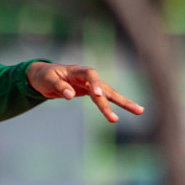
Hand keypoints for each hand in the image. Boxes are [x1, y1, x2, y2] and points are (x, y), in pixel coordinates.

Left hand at [27, 62, 143, 122]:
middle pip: (105, 87)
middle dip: (118, 99)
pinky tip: (124, 113)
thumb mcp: (47, 81)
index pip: (90, 74)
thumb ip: (59, 87)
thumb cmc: (45, 77)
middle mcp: (87, 77)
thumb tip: (70, 95)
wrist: (43, 77)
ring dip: (123, 103)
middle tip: (133, 109)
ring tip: (140, 111)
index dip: (95, 84)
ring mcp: (91, 85)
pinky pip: (104, 100)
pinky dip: (113, 106)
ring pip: (109, 94)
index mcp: (76, 71)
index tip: (97, 95)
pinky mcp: (91, 92)